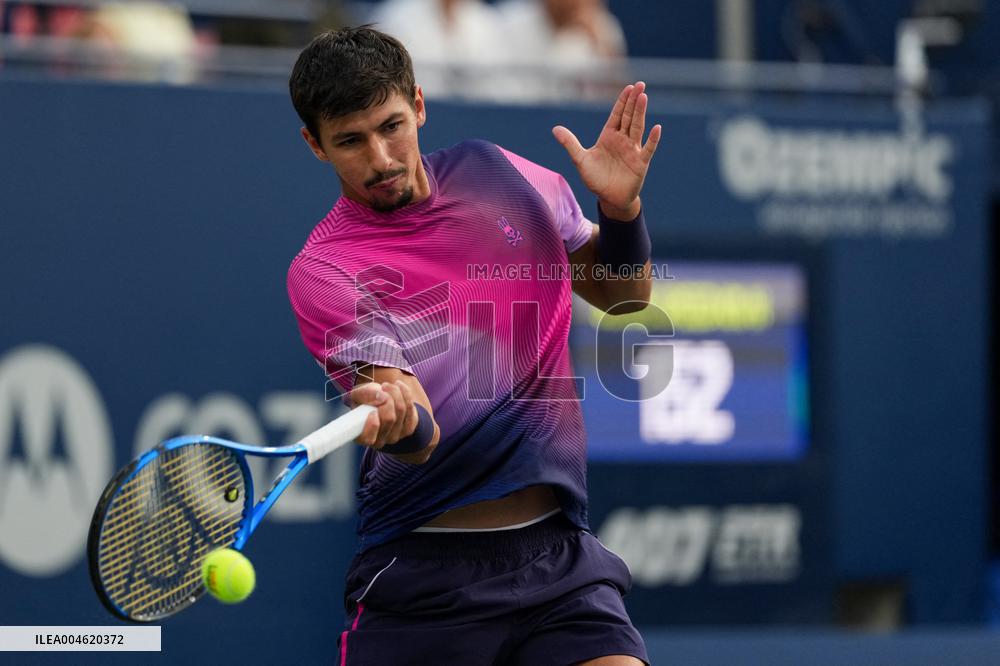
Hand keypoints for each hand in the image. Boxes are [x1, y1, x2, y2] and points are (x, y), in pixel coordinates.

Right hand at [349, 380, 419, 449]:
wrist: (380, 402)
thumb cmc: (365, 401)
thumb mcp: (358, 395)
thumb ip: (365, 394)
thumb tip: (382, 396)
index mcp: (362, 437)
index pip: (368, 438)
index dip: (372, 425)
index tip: (372, 411)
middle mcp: (379, 441)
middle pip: (389, 418)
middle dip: (387, 399)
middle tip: (381, 389)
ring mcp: (395, 436)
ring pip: (401, 410)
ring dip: (395, 392)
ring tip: (387, 386)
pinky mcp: (408, 428)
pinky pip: (410, 407)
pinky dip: (405, 393)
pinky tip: (398, 386)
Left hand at [552, 81, 660, 218]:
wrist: (609, 199)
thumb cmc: (595, 179)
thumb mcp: (580, 160)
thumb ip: (570, 144)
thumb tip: (555, 129)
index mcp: (608, 137)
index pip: (617, 115)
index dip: (622, 101)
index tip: (629, 87)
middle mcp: (622, 140)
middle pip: (629, 117)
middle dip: (633, 101)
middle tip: (640, 85)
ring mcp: (633, 150)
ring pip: (637, 128)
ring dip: (640, 113)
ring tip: (644, 97)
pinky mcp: (641, 163)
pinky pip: (648, 149)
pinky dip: (653, 139)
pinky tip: (657, 128)